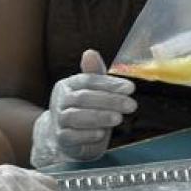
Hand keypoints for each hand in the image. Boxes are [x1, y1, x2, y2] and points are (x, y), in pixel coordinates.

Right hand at [31, 49, 136, 166]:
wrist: (64, 138)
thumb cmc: (83, 110)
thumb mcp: (91, 92)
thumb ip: (95, 74)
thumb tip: (90, 52)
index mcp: (68, 85)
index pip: (88, 80)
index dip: (109, 83)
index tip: (130, 88)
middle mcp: (61, 100)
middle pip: (83, 97)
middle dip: (109, 100)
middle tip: (131, 104)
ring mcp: (59, 120)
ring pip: (75, 116)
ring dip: (99, 116)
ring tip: (118, 118)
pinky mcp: (62, 138)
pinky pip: (72, 136)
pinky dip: (87, 134)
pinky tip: (101, 133)